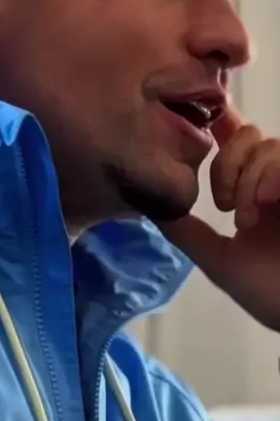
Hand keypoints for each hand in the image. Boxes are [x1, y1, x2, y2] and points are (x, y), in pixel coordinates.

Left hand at [160, 108, 279, 330]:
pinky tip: (266, 201)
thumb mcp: (220, 261)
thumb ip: (188, 233)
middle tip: (224, 206)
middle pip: (250, 135)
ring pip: (271, 145)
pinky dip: (273, 174)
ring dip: (249, 178)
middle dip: (227, 164)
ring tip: (247, 218)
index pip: (239, 140)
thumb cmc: (273, 295)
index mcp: (258, 191)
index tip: (204, 134)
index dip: (221, 125)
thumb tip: (153, 207)